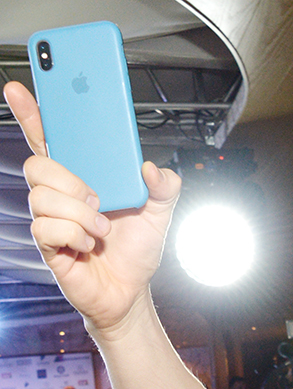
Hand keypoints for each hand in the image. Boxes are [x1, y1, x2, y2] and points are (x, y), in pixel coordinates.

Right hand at [3, 81, 181, 336]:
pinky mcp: (48, 244)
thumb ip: (166, 185)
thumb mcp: (162, 211)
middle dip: (70, 177)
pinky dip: (77, 234)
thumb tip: (151, 168)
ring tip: (102, 227)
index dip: (32, 114)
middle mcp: (62, 194)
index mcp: (84, 177)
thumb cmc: (137, 249)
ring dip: (81, 212)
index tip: (22, 90)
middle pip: (38, 164)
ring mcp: (51, 218)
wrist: (131, 290)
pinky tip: (91, 243)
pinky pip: (47, 227)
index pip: (51, 140)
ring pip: (42, 195)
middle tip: (98, 196)